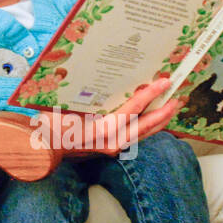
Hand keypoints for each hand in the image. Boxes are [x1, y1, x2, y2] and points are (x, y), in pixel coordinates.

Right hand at [56, 77, 184, 158]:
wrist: (44, 147)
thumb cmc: (51, 124)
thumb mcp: (63, 108)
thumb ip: (83, 97)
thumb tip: (100, 75)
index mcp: (100, 130)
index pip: (131, 111)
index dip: (149, 96)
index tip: (163, 82)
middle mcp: (111, 142)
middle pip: (145, 126)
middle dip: (164, 111)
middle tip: (179, 95)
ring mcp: (113, 147)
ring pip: (144, 134)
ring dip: (161, 120)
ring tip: (174, 106)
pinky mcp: (113, 147)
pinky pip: (137, 137)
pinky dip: (149, 126)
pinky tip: (157, 118)